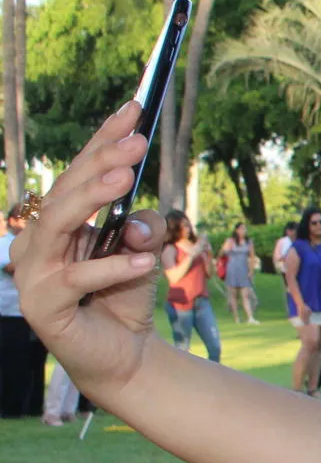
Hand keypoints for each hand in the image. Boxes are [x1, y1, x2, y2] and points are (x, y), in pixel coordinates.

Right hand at [10, 102, 165, 398]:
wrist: (122, 354)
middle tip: (137, 143)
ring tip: (127, 180)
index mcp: (57, 222)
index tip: (134, 109)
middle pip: (64, 192)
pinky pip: (76, 279)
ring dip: (92, 200)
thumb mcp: (144, 253)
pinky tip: (145, 262)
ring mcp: (33, 274)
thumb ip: (146, 229)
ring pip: (58, 226)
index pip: (77, 171)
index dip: (103, 139)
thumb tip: (140, 219)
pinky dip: (112, 267)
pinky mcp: (43, 307)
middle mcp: (36, 242)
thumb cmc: (124, 295)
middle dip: (101, 163)